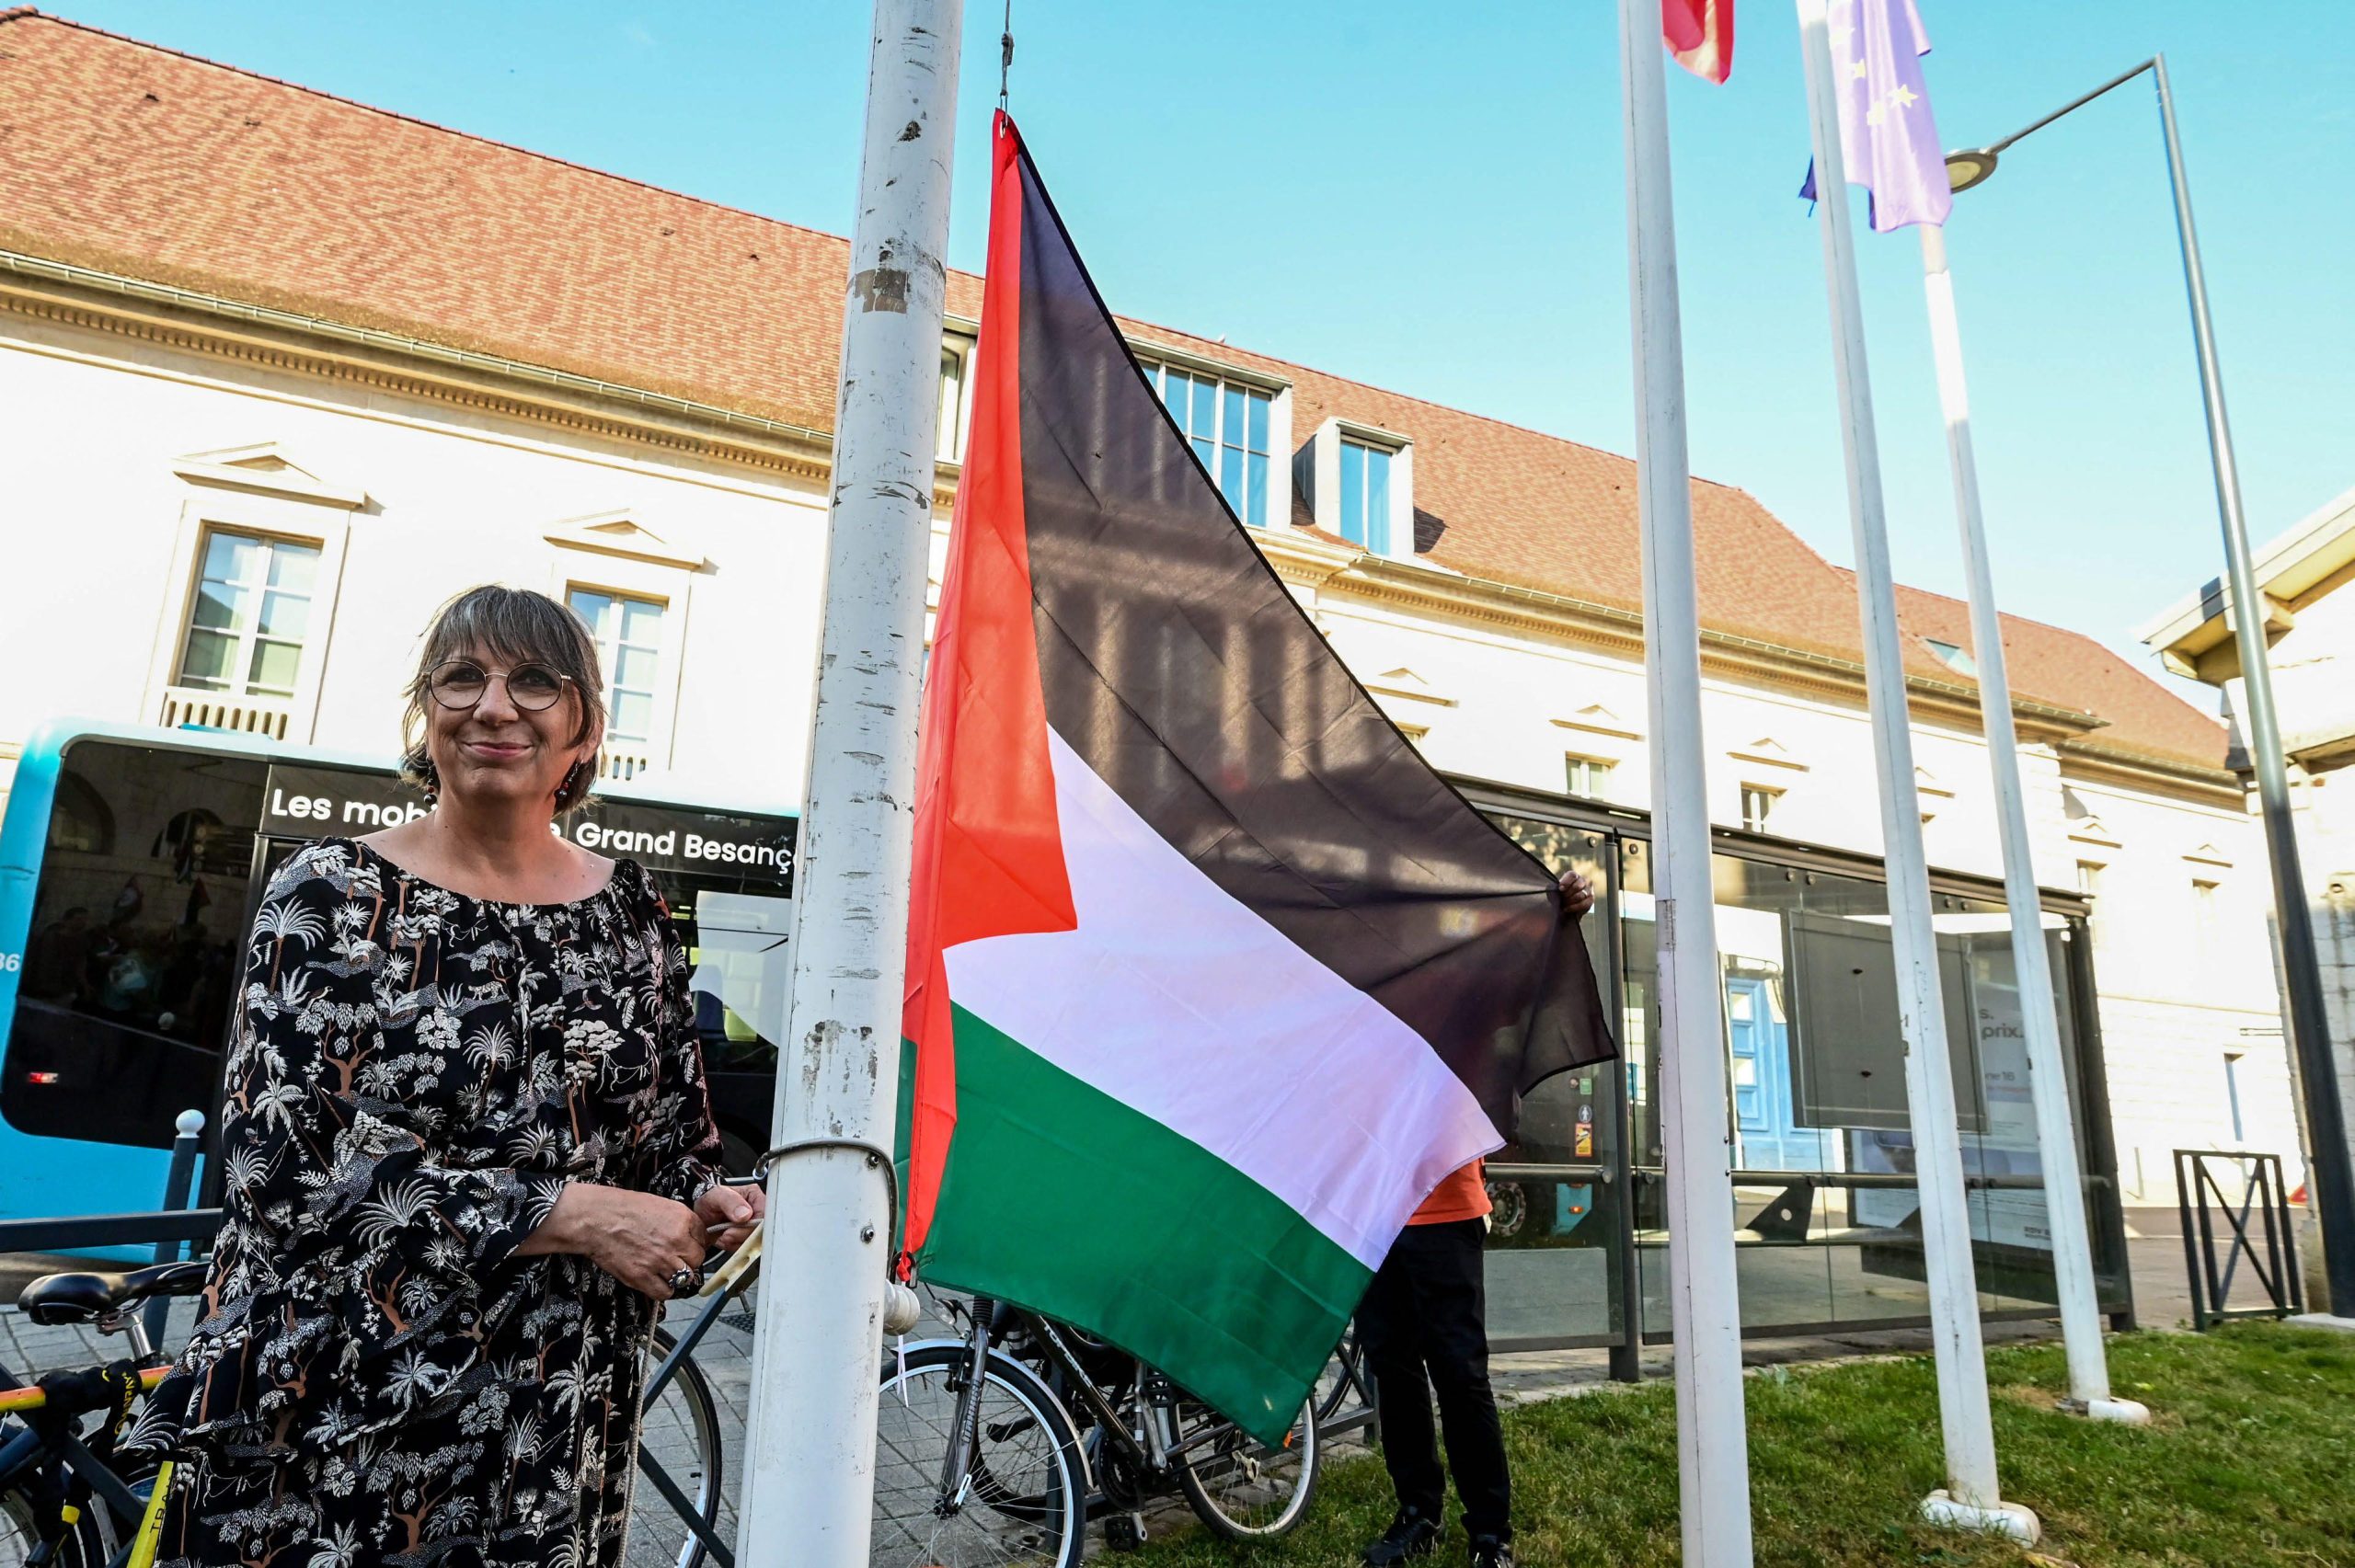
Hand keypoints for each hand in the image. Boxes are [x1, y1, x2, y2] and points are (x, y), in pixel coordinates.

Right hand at [523, 1183, 706, 1298]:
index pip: (704, 1238)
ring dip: (677, 1275)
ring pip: (685, 1277)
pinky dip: (663, 1289)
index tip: (688, 1244)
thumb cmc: (622, 1208)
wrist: (594, 1219)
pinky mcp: (643, 1277)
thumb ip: (679, 1221)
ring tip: (664, 1269)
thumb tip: (691, 1234)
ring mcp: (660, 1261)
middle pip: (697, 1260)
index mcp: (682, 1219)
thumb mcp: (660, 1205)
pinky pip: (665, 1292)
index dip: (695, 1242)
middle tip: (675, 1256)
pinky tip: (656, 1280)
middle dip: (688, 1259)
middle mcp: (676, 1241)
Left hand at [696, 1181, 764, 1250]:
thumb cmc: (710, 1200)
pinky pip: (746, 1248)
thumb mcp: (717, 1196)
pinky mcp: (747, 1238)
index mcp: (755, 1197)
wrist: (701, 1215)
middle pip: (761, 1231)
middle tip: (726, 1234)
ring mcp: (753, 1226)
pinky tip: (725, 1240)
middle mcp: (757, 1212)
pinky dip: (733, 1247)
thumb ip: (731, 1202)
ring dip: (736, 1242)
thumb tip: (746, 1214)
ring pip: (754, 1242)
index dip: (752, 1225)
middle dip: (742, 1235)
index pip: (765, 1215)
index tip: (735, 1227)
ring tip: (723, 1236)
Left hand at [1558, 868, 1595, 917]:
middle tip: (1562, 898)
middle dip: (1567, 894)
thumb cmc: (1560, 895)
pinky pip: (1585, 904)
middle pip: (1577, 886)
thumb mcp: (1556, 889)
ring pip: (1581, 895)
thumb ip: (1556, 887)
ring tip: (1563, 904)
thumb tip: (1556, 889)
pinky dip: (1574, 907)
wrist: (1566, 905)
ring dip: (1570, 901)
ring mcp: (1589, 890)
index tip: (1560, 889)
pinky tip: (1567, 909)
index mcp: (1574, 876)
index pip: (1572, 875)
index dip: (1566, 882)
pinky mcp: (1591, 899)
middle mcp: (1583, 880)